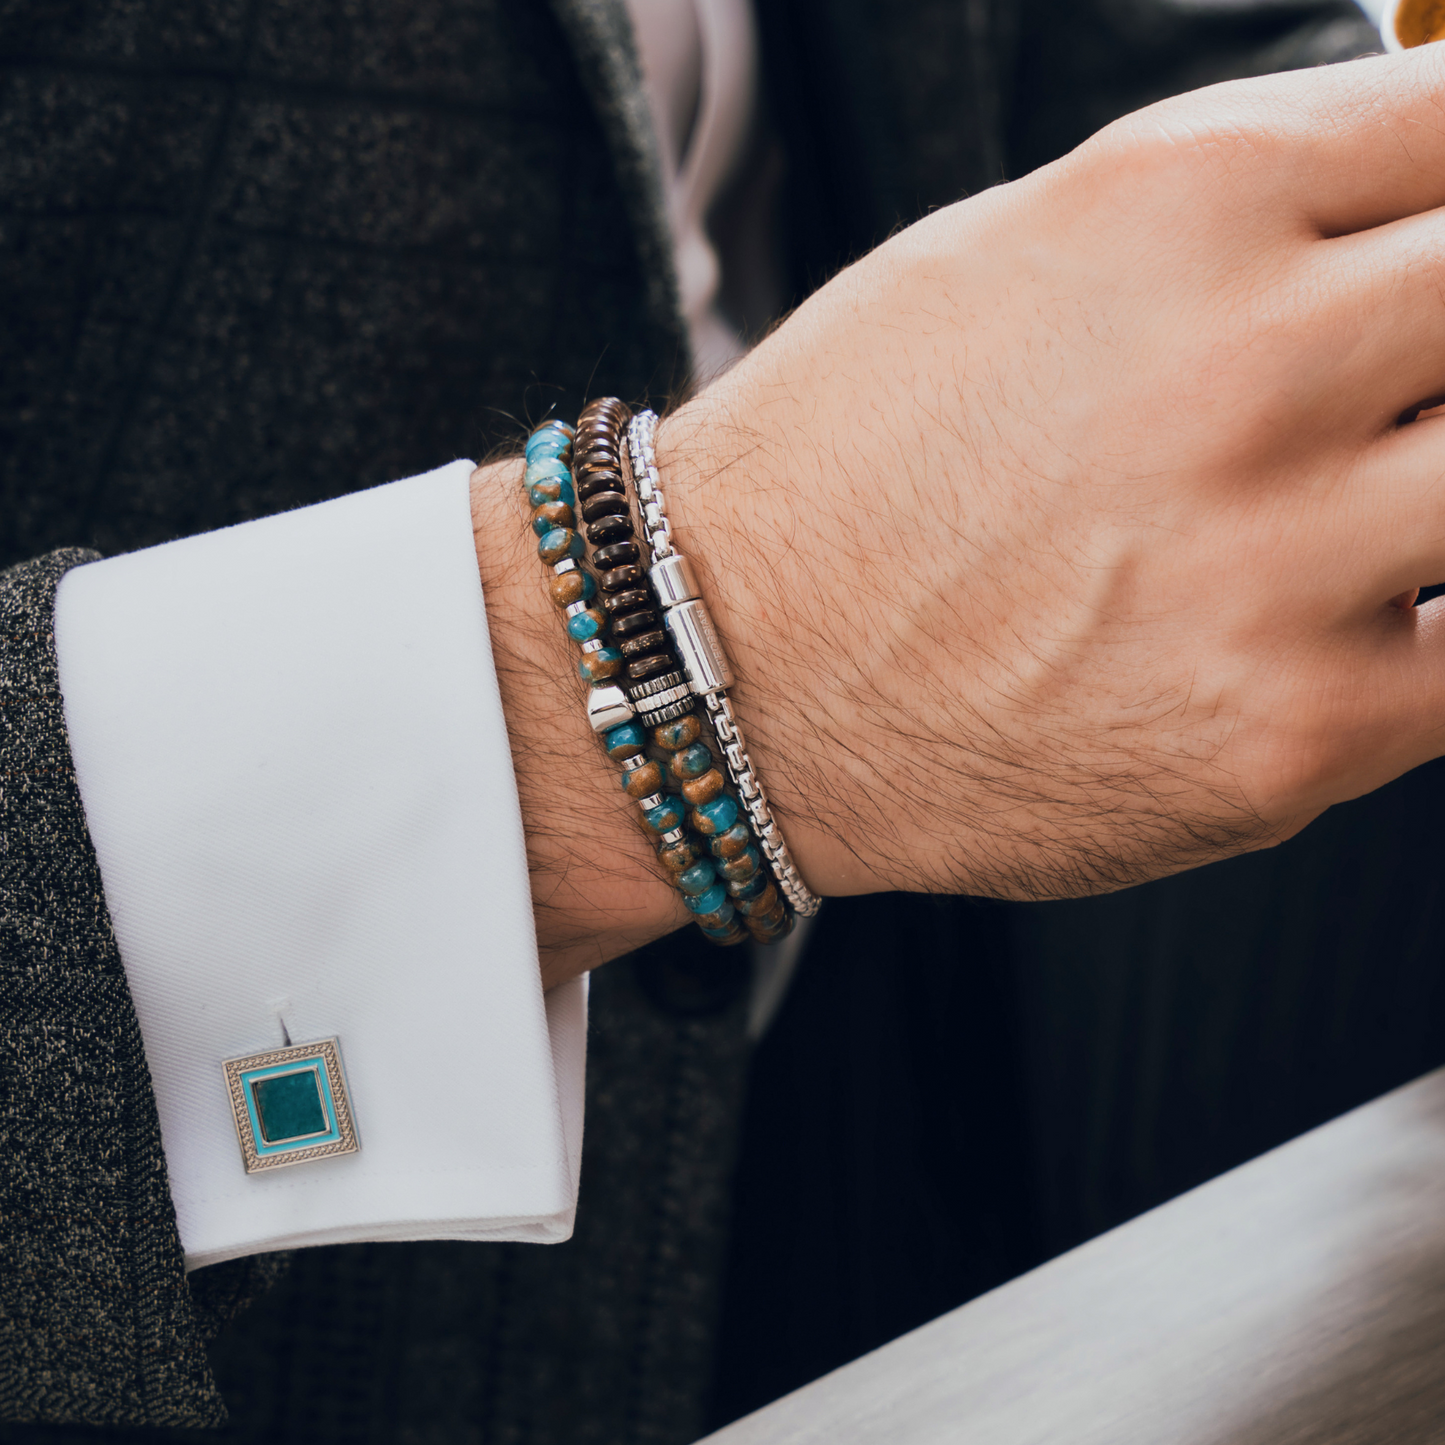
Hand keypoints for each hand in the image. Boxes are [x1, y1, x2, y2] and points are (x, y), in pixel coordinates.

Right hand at [479, 47, 1444, 983]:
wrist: (727, 668)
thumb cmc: (849, 462)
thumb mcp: (1019, 253)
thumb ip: (1239, 220)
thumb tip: (1401, 238)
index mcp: (1183, 206)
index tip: (1430, 248)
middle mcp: (1242, 371)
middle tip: (1381, 397)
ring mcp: (1272, 566)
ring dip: (1427, 493)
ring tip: (1330, 515)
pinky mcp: (1283, 737)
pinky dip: (1416, 639)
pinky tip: (1312, 629)